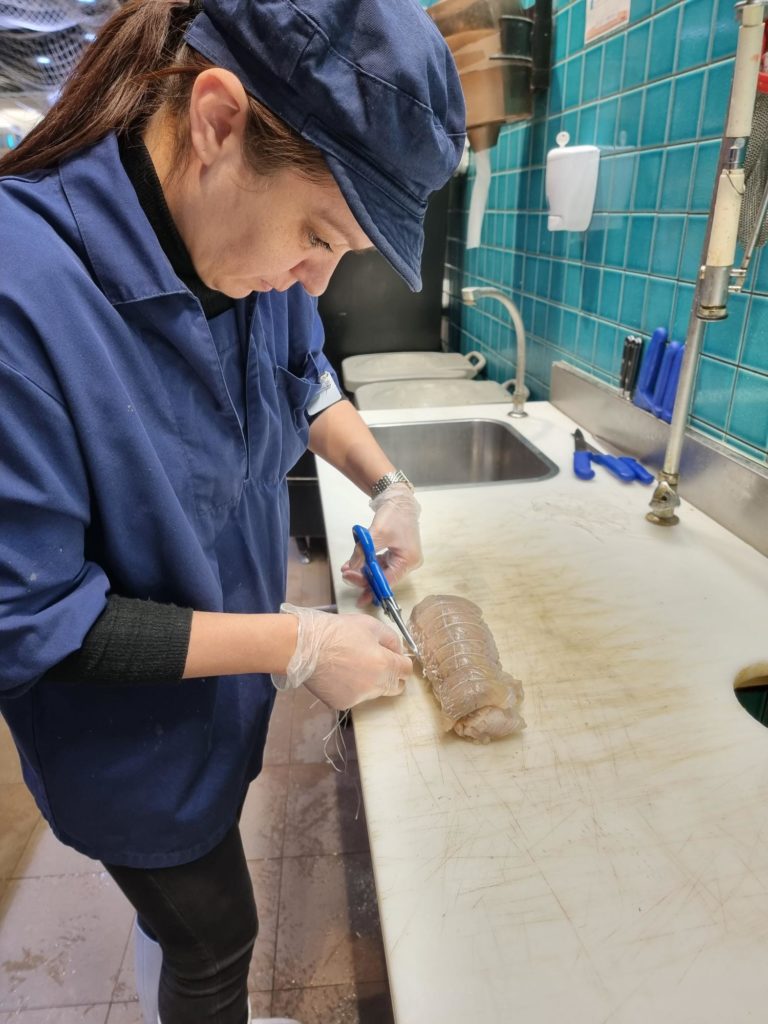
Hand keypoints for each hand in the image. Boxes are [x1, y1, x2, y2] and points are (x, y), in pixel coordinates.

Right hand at [271, 603, 411, 709]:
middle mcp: (375, 686)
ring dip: (371, 681)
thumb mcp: (370, 625)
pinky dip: (352, 687)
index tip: (393, 656)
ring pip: (374, 692)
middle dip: (391, 675)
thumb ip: (391, 639)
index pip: (406, 670)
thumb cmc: (337, 631)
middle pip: (395, 686)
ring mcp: (358, 698)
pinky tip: (339, 673)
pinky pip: (355, 697)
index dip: (401, 661)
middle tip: (376, 661)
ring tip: (351, 664)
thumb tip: (398, 652)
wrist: (304, 646)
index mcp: (385, 665)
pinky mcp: (342, 704)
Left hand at [341, 483, 421, 606]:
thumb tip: (351, 567)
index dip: (368, 584)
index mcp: (408, 560)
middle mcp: (408, 563)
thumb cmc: (393, 515)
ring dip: (364, 572)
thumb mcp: (376, 533)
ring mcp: (403, 558)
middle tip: (346, 576)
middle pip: (384, 578)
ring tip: (347, 570)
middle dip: (364, 578)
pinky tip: (355, 564)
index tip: (351, 580)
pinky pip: (381, 563)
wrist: (399, 499)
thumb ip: (363, 551)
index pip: (387, 580)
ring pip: (381, 572)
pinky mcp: (396, 553)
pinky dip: (368, 564)